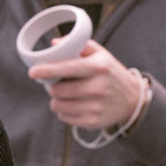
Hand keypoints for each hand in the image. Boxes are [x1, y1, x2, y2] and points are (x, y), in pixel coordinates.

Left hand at [27, 40, 143, 129]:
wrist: (133, 99)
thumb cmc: (111, 73)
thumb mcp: (101, 54)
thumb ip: (78, 45)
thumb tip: (54, 44)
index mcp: (98, 67)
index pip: (67, 68)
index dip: (47, 70)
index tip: (33, 72)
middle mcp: (98, 87)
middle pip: (58, 90)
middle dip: (54, 87)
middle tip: (60, 84)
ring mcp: (96, 106)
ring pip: (58, 106)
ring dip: (57, 100)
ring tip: (67, 95)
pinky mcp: (93, 121)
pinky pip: (65, 118)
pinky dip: (65, 111)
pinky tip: (75, 105)